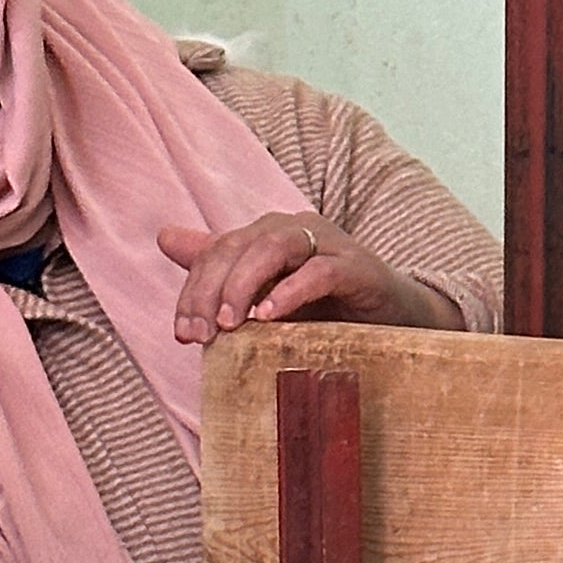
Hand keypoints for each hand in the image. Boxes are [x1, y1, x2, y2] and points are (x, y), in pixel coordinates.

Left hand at [163, 213, 455, 343]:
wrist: (397, 322)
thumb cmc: (330, 309)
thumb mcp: (268, 294)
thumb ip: (221, 269)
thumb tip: (164, 237)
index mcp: (267, 234)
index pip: (217, 252)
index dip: (194, 290)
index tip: (183, 334)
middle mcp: (293, 228)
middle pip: (238, 247)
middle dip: (211, 291)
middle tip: (200, 334)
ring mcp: (328, 243)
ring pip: (272, 248)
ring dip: (244, 285)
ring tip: (232, 324)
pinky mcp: (357, 266)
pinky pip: (318, 271)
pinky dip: (291, 292)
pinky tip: (271, 317)